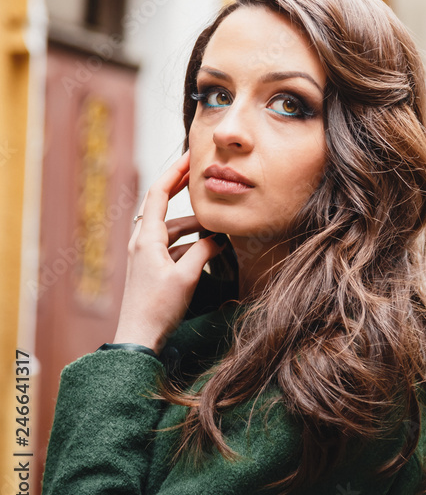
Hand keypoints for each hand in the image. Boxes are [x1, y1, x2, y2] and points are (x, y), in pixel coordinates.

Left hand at [113, 150, 220, 353]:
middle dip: (183, 188)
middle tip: (202, 173)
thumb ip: (204, 251)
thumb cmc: (158, 308)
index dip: (175, 172)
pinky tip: (210, 246)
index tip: (190, 156)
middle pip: (163, 205)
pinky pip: (172, 245)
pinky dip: (190, 242)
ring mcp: (146, 254)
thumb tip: (218, 237)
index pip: (158, 192)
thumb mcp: (187, 277)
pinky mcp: (152, 268)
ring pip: (172, 228)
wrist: (138, 338)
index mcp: (147, 237)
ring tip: (217, 219)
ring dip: (193, 223)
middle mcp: (143, 241)